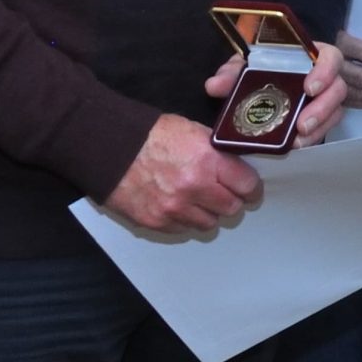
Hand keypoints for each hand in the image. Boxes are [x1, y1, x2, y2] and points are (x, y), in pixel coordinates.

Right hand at [101, 113, 262, 232]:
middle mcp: (194, 188)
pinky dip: (184, 219)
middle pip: (231, 208)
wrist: (109, 148)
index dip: (251, 188)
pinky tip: (177, 204)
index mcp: (207, 161)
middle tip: (224, 194)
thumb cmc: (151, 135)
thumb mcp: (193, 132)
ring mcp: (174, 208)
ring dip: (207, 213)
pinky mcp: (155, 221)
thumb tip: (238, 166)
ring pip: (209, 223)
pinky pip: (183, 229)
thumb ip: (218, 152)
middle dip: (231, 201)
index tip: (250, 189)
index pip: (247, 186)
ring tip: (197, 199)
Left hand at [206, 41, 348, 145]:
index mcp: (310, 57)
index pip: (331, 58)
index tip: (309, 88)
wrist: (255, 87)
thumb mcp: (244, 66)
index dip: (326, 71)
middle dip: (323, 108)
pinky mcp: (319, 119)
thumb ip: (231, 72)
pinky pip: (323, 129)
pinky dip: (311, 138)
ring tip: (298, 140)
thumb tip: (215, 86)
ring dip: (319, 127)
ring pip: (335, 112)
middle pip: (338, 89)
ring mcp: (323, 99)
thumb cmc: (257, 69)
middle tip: (302, 124)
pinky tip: (295, 145)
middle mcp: (323, 77)